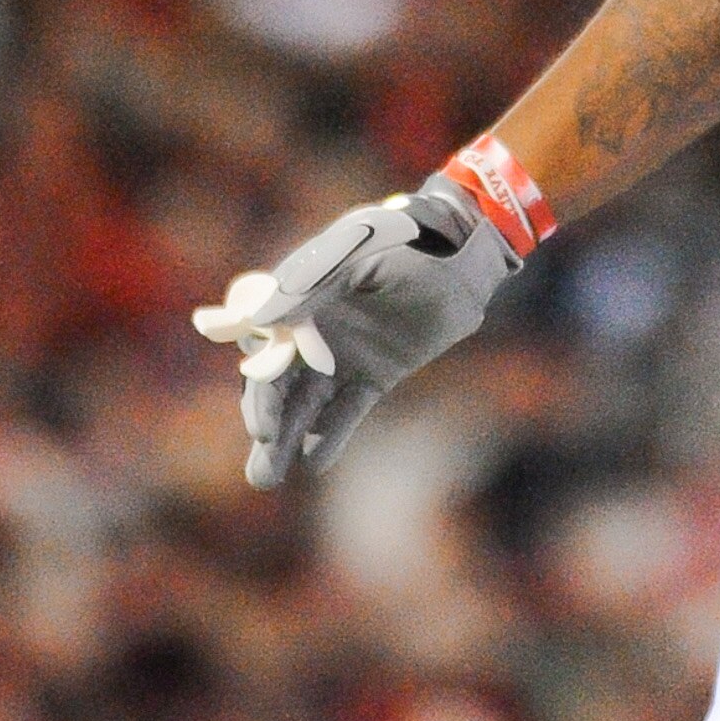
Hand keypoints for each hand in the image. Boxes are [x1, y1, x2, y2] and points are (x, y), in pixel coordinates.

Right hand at [193, 179, 519, 486]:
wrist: (460, 254)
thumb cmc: (403, 242)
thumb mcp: (358, 254)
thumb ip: (312, 285)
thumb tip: (263, 319)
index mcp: (295, 300)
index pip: (263, 353)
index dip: (260, 392)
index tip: (262, 426)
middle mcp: (310, 332)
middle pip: (279, 388)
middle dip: (266, 428)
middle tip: (259, 473)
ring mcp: (341, 356)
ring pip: (306, 405)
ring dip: (286, 440)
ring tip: (267, 478)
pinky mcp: (374, 374)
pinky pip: (347, 410)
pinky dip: (330, 435)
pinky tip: (314, 462)